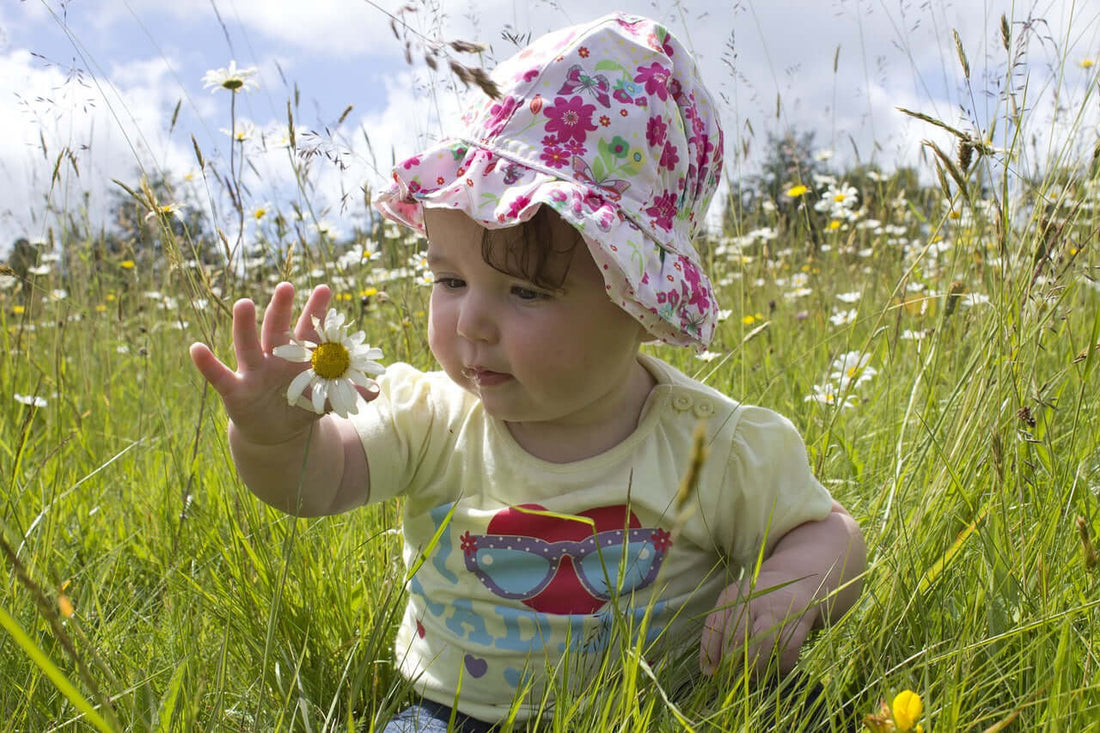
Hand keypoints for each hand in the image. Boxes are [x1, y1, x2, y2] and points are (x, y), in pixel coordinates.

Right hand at [189, 282, 369, 444]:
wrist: (276, 433)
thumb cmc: (301, 406)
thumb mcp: (325, 401)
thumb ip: (346, 392)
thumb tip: (376, 389)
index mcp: (298, 357)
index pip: (309, 330)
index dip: (316, 311)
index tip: (325, 288)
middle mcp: (274, 358)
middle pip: (278, 329)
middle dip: (281, 308)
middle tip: (286, 286)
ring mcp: (254, 372)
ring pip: (248, 345)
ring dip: (245, 325)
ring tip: (244, 303)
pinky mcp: (236, 391)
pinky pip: (219, 376)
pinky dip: (207, 363)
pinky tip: (196, 348)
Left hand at [700, 570, 818, 676]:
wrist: (795, 580)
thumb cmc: (757, 599)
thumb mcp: (735, 603)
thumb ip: (722, 629)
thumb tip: (709, 668)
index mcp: (731, 596)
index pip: (715, 626)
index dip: (709, 652)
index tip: (708, 672)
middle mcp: (752, 601)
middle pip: (736, 636)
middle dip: (731, 662)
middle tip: (730, 678)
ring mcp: (776, 611)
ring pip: (760, 644)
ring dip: (754, 667)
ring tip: (751, 676)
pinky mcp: (797, 623)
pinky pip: (786, 652)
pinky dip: (779, 665)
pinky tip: (775, 668)